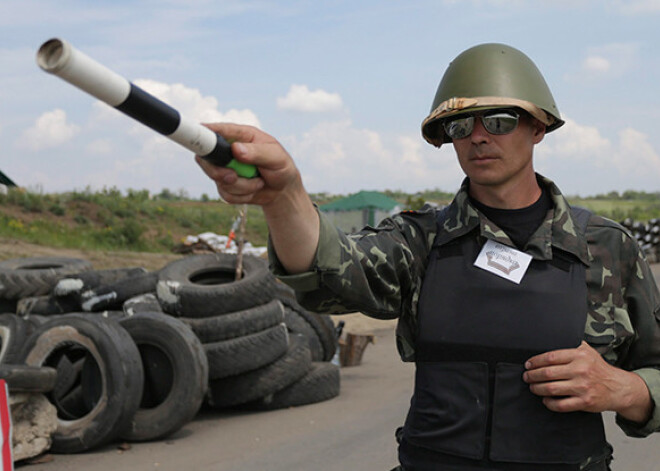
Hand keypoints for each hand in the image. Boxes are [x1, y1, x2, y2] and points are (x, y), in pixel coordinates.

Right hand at [197, 123, 318, 273]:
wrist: (283, 191)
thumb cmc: (282, 167)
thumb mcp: (277, 157)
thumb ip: (258, 152)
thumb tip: (236, 149)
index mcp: (241, 136)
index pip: (217, 131)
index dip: (203, 134)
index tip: (197, 140)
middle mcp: (229, 150)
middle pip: (206, 158)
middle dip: (218, 171)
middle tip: (233, 176)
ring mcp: (226, 168)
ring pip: (217, 179)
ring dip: (240, 186)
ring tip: (258, 182)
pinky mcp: (226, 185)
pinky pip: (225, 193)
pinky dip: (241, 196)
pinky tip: (253, 189)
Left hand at [523, 341, 651, 422]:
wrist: (618, 387)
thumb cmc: (598, 368)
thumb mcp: (587, 351)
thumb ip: (571, 345)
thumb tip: (549, 339)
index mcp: (580, 356)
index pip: (550, 357)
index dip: (535, 361)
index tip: (528, 364)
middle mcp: (581, 370)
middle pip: (548, 373)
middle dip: (533, 375)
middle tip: (526, 376)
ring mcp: (583, 387)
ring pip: (552, 389)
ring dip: (537, 388)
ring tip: (532, 387)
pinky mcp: (585, 402)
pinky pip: (561, 404)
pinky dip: (549, 403)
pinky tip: (545, 399)